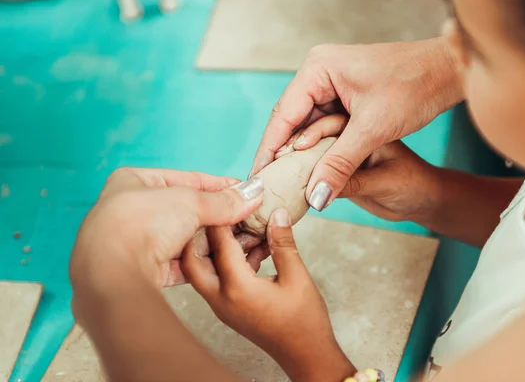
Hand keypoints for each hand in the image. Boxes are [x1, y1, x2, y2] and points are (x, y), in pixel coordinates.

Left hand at [69, 168, 267, 381]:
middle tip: (244, 218)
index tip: (244, 192)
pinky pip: (176, 264)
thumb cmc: (141, 223)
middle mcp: (129, 210)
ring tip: (238, 241)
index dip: (218, 186)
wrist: (114, 273)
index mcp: (133, 181)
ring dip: (208, 241)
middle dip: (215, 217)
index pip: (185, 180)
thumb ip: (223, 201)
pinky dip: (197, 262)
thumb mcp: (191, 202)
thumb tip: (253, 193)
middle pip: (184, 211)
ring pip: (181, 239)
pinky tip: (220, 262)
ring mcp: (133, 242)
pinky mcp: (140, 271)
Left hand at [183, 208, 354, 381]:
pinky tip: (249, 246)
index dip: (225, 214)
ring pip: (202, 267)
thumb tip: (277, 214)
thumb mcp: (297, 277)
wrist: (305, 356)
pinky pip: (215, 277)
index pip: (220, 242)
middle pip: (195, 256)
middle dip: (207, 230)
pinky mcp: (226, 307)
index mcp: (237, 288)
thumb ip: (283, 243)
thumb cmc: (304, 322)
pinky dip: (225, 259)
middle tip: (225, 211)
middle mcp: (220, 298)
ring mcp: (220, 305)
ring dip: (215, 245)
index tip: (232, 194)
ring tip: (239, 225)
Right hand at [250, 39, 460, 211]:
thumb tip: (315, 197)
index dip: (269, 150)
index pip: (283, 116)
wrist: (448, 71)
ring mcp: (331, 84)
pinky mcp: (344, 96)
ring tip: (286, 185)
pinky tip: (313, 170)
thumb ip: (340, 163)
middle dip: (283, 155)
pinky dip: (320, 148)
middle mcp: (318, 73)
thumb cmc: (414, 85)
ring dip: (302, 154)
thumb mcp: (373, 128)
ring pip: (307, 126)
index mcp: (317, 69)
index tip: (257, 178)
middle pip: (291, 122)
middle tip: (269, 187)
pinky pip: (324, 125)